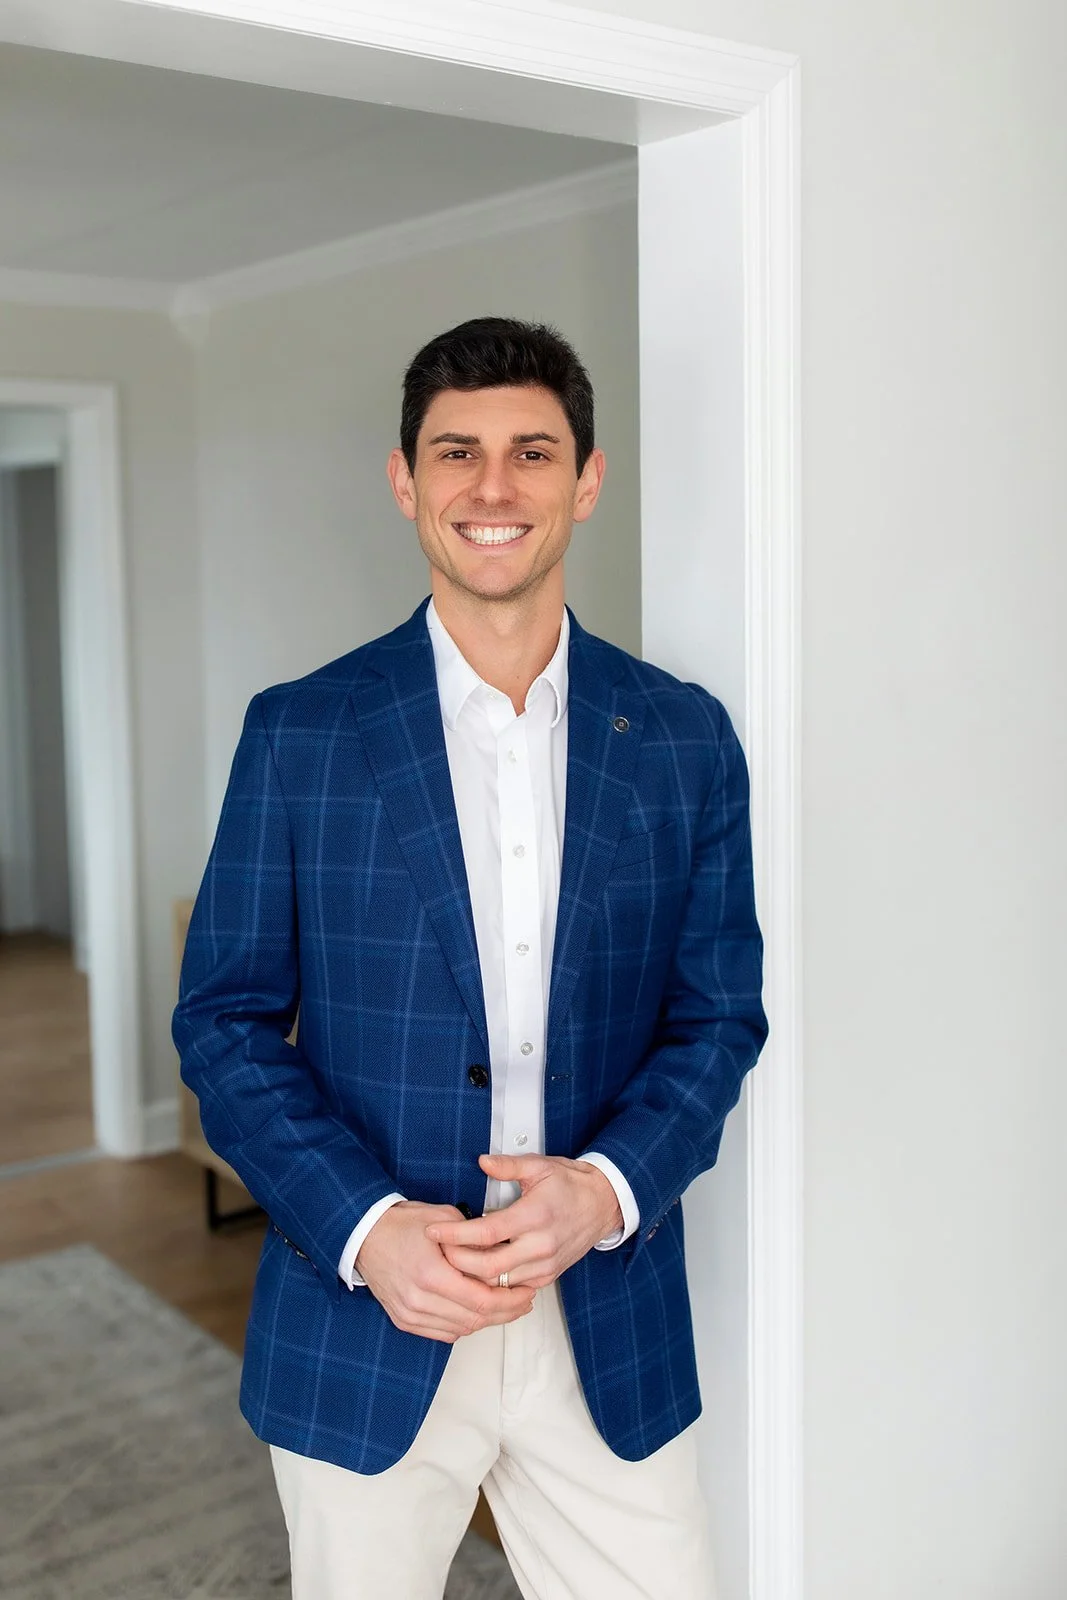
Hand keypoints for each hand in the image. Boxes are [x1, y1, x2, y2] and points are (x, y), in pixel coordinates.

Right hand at [355, 1200, 535, 1342]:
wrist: (363, 1235)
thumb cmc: (403, 1223)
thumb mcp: (443, 1220)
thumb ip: (473, 1239)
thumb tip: (503, 1255)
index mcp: (431, 1274)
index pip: (481, 1300)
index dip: (509, 1300)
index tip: (526, 1292)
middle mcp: (419, 1300)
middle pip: (475, 1319)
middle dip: (506, 1312)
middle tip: (524, 1301)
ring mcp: (410, 1314)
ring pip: (462, 1329)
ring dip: (488, 1320)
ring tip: (507, 1306)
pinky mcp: (404, 1320)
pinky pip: (444, 1333)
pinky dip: (465, 1325)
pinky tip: (478, 1312)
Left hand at [424, 1154, 623, 1290]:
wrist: (603, 1204)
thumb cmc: (572, 1185)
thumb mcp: (540, 1166)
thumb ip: (508, 1165)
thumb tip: (482, 1162)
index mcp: (535, 1215)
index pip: (486, 1233)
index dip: (455, 1234)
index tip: (434, 1231)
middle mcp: (540, 1245)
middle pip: (487, 1267)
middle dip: (457, 1262)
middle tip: (439, 1250)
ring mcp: (544, 1265)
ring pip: (498, 1282)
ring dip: (472, 1274)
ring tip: (453, 1259)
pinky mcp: (547, 1276)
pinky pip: (512, 1287)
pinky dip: (493, 1281)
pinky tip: (479, 1268)